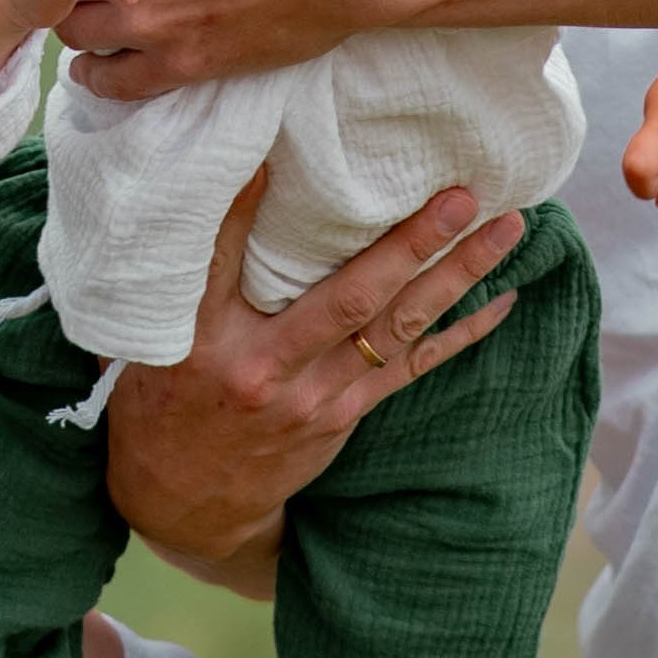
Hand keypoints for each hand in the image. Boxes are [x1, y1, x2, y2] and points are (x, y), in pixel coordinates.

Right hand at [106, 174, 526, 594]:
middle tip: (459, 196)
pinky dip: (461, 333)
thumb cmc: (164, 401)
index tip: (275, 154)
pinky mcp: (343, 414)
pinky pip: (411, 367)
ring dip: (456, 275)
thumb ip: (187, 277)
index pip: (222, 261)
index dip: (245, 209)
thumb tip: (221, 184)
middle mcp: (262, 366)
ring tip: (506, 228)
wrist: (182, 503)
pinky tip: (504, 298)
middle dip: (408, 244)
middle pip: (345, 298)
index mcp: (198, 340)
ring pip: (395, 327)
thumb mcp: (152, 339)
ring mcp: (312, 396)